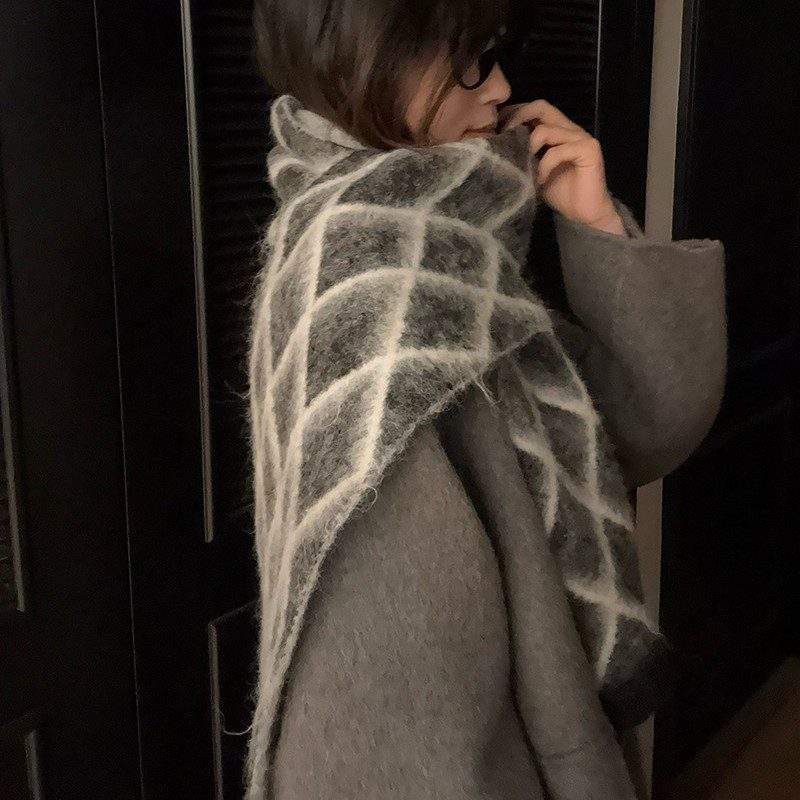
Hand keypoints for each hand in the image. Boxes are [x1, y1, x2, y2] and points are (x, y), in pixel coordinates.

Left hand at [499, 99, 623, 232]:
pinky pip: (557, 151)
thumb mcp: (534, 170)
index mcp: (557, 130)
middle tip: (504, 138)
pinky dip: (544, 166)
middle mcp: (569, 129)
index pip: (535, 109)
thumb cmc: (560, 193)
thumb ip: (524, 154)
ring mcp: (580, 137)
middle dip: (518, 119)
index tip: (497, 128)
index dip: (515, 113)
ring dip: (528, 148)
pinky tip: (540, 180)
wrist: (584, 213)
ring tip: (523, 167)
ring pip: (545, 129)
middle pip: (541, 107)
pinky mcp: (588, 150)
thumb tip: (499, 145)